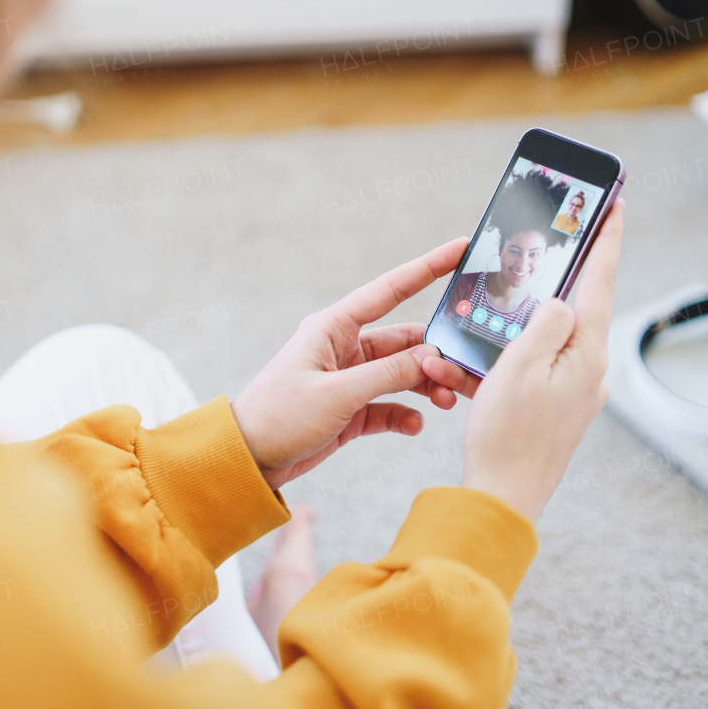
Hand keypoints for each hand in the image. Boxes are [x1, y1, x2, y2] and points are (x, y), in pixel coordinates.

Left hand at [231, 239, 476, 489]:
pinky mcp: (350, 409)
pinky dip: (406, 414)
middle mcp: (344, 347)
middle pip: (405, 339)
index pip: (389, 289)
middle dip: (435, 354)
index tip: (460, 248)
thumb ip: (388, 374)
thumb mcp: (337, 394)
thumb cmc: (279, 416)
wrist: (247, 460)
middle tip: (458, 374)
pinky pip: (390, 405)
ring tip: (444, 401)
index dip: (427, 267)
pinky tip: (414, 425)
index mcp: (333, 328)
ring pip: (402, 373)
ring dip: (425, 386)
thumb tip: (433, 358)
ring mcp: (349, 379)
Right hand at [457, 199, 624, 521]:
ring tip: (456, 352)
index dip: (606, 237)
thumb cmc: (509, 436)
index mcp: (586, 353)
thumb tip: (559, 300)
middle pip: (567, 306)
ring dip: (496, 336)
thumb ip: (545, 321)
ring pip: (535, 341)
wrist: (501, 500)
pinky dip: (491, 366)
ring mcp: (570, 389)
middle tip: (531, 252)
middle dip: (536, 285)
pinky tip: (459, 375)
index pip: (600, 279)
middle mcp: (587, 369)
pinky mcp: (550, 407)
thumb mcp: (521, 365)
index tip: (615, 201)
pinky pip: (522, 370)